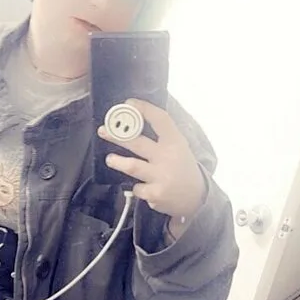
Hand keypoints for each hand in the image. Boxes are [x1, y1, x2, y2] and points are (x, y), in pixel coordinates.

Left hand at [98, 98, 207, 219]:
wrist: (196, 196)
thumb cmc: (181, 167)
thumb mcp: (178, 147)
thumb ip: (160, 136)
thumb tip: (131, 122)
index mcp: (175, 142)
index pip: (161, 119)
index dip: (144, 109)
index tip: (128, 103)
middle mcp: (168, 157)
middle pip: (138, 143)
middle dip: (117, 136)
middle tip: (103, 130)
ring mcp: (162, 176)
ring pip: (132, 166)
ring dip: (118, 162)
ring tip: (110, 159)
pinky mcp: (156, 194)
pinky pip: (137, 188)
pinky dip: (137, 187)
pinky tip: (144, 187)